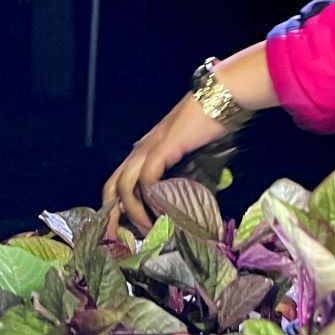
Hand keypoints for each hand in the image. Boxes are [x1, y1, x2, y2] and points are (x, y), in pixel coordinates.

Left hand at [103, 93, 230, 234]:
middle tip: (118, 240)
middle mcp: (142, 149)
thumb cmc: (212, 121)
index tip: (122, 230)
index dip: (117, 206)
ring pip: (125, 185)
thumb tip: (188, 200)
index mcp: (146, 149)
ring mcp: (150, 147)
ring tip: (148, 230)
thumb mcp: (193, 153)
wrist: (222, 95)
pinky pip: (147, 179)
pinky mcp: (163, 148)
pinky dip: (151, 199)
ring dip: (133, 212)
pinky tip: (162, 213)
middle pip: (112, 185)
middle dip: (111, 215)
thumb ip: (185, 172)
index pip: (120, 180)